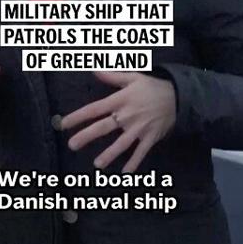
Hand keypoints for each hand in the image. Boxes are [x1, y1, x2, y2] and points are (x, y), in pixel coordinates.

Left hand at [58, 71, 175, 172]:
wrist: (178, 96)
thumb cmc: (151, 87)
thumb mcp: (132, 77)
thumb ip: (112, 76)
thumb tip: (93, 70)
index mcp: (120, 100)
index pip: (95, 109)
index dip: (79, 116)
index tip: (64, 123)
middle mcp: (127, 115)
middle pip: (104, 127)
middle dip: (87, 136)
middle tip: (72, 145)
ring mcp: (139, 128)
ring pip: (122, 143)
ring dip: (109, 154)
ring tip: (97, 164)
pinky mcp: (150, 137)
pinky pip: (141, 152)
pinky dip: (134, 163)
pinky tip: (125, 173)